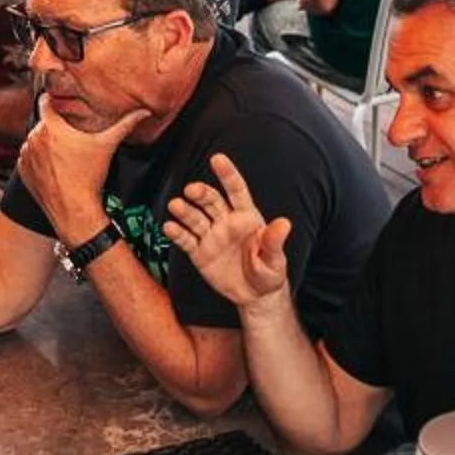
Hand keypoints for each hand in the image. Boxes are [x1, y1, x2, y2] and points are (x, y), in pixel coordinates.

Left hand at [14, 95, 148, 241]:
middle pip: (43, 123)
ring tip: (63, 155)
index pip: (44, 102)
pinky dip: (37, 159)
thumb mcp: (108, 145)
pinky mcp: (23, 171)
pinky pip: (28, 158)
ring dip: (44, 143)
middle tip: (69, 137)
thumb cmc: (89, 177)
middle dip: (54, 127)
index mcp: (51, 127)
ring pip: (34, 140)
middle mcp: (34, 138)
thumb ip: (125, 124)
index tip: (57, 101)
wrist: (74, 210)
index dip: (52, 100)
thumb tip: (143, 112)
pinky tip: (54, 167)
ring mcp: (26, 155)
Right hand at [163, 155, 293, 314]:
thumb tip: (284, 223)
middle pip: (211, 201)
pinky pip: (186, 240)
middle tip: (192, 190)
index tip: (217, 158)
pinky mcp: (199, 252)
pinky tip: (169, 227)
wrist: (255, 295)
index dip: (227, 174)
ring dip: (185, 211)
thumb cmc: (269, 272)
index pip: (236, 190)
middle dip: (201, 194)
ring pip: (195, 218)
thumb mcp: (275, 259)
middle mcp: (226, 221)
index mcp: (246, 217)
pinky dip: (177, 233)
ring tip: (175, 205)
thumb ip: (275, 241)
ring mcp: (211, 236)